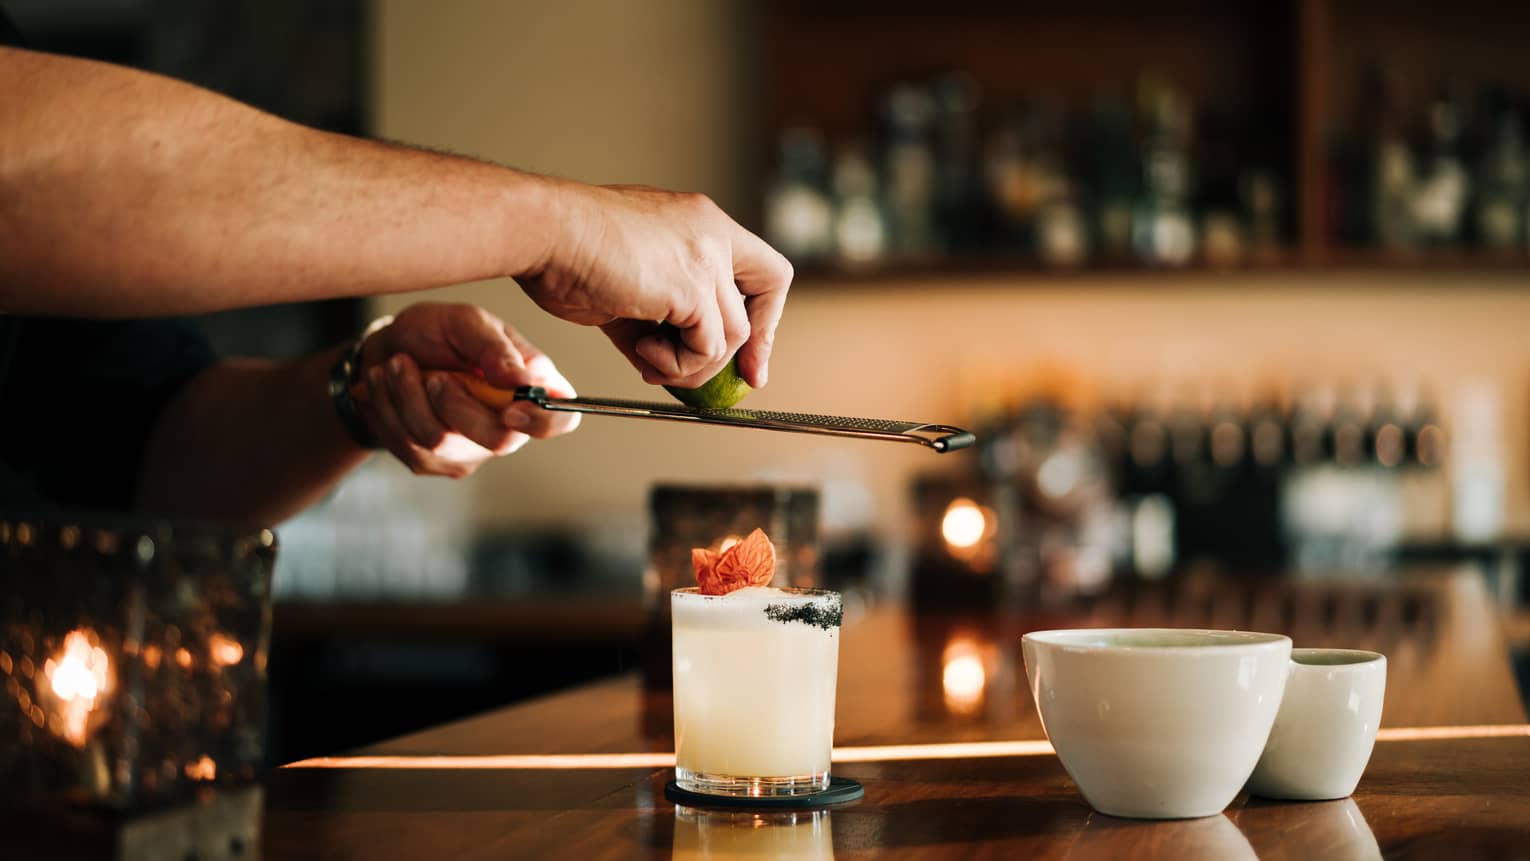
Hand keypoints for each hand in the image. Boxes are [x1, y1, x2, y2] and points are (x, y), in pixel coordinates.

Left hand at [353, 303, 579, 476]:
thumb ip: (494, 347)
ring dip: (408, 396)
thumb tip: (521, 379)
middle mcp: (509, 425)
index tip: (510, 409)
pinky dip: (390, 407)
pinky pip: (410, 446)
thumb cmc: (437, 332)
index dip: (543, 422)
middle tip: (434, 375)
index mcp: (532, 387)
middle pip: (500, 441)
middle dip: (455, 404)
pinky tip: (388, 384)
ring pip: (441, 442)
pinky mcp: (435, 461)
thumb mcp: (465, 322)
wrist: (386, 352)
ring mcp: (473, 449)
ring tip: (396, 365)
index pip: (562, 420)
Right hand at [516, 183, 792, 388]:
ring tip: (648, 358)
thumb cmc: (567, 251)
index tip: (751, 354)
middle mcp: (712, 233)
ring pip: (733, 336)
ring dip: (691, 364)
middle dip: (752, 349)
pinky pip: (708, 349)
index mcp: (700, 222)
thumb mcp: (628, 287)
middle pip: (763, 299)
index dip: (765, 315)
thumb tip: (665, 360)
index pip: (762, 269)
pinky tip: (642, 353)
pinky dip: (678, 365)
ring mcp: (706, 258)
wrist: (543, 234)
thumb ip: (656, 318)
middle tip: (739, 382)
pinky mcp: (692, 288)